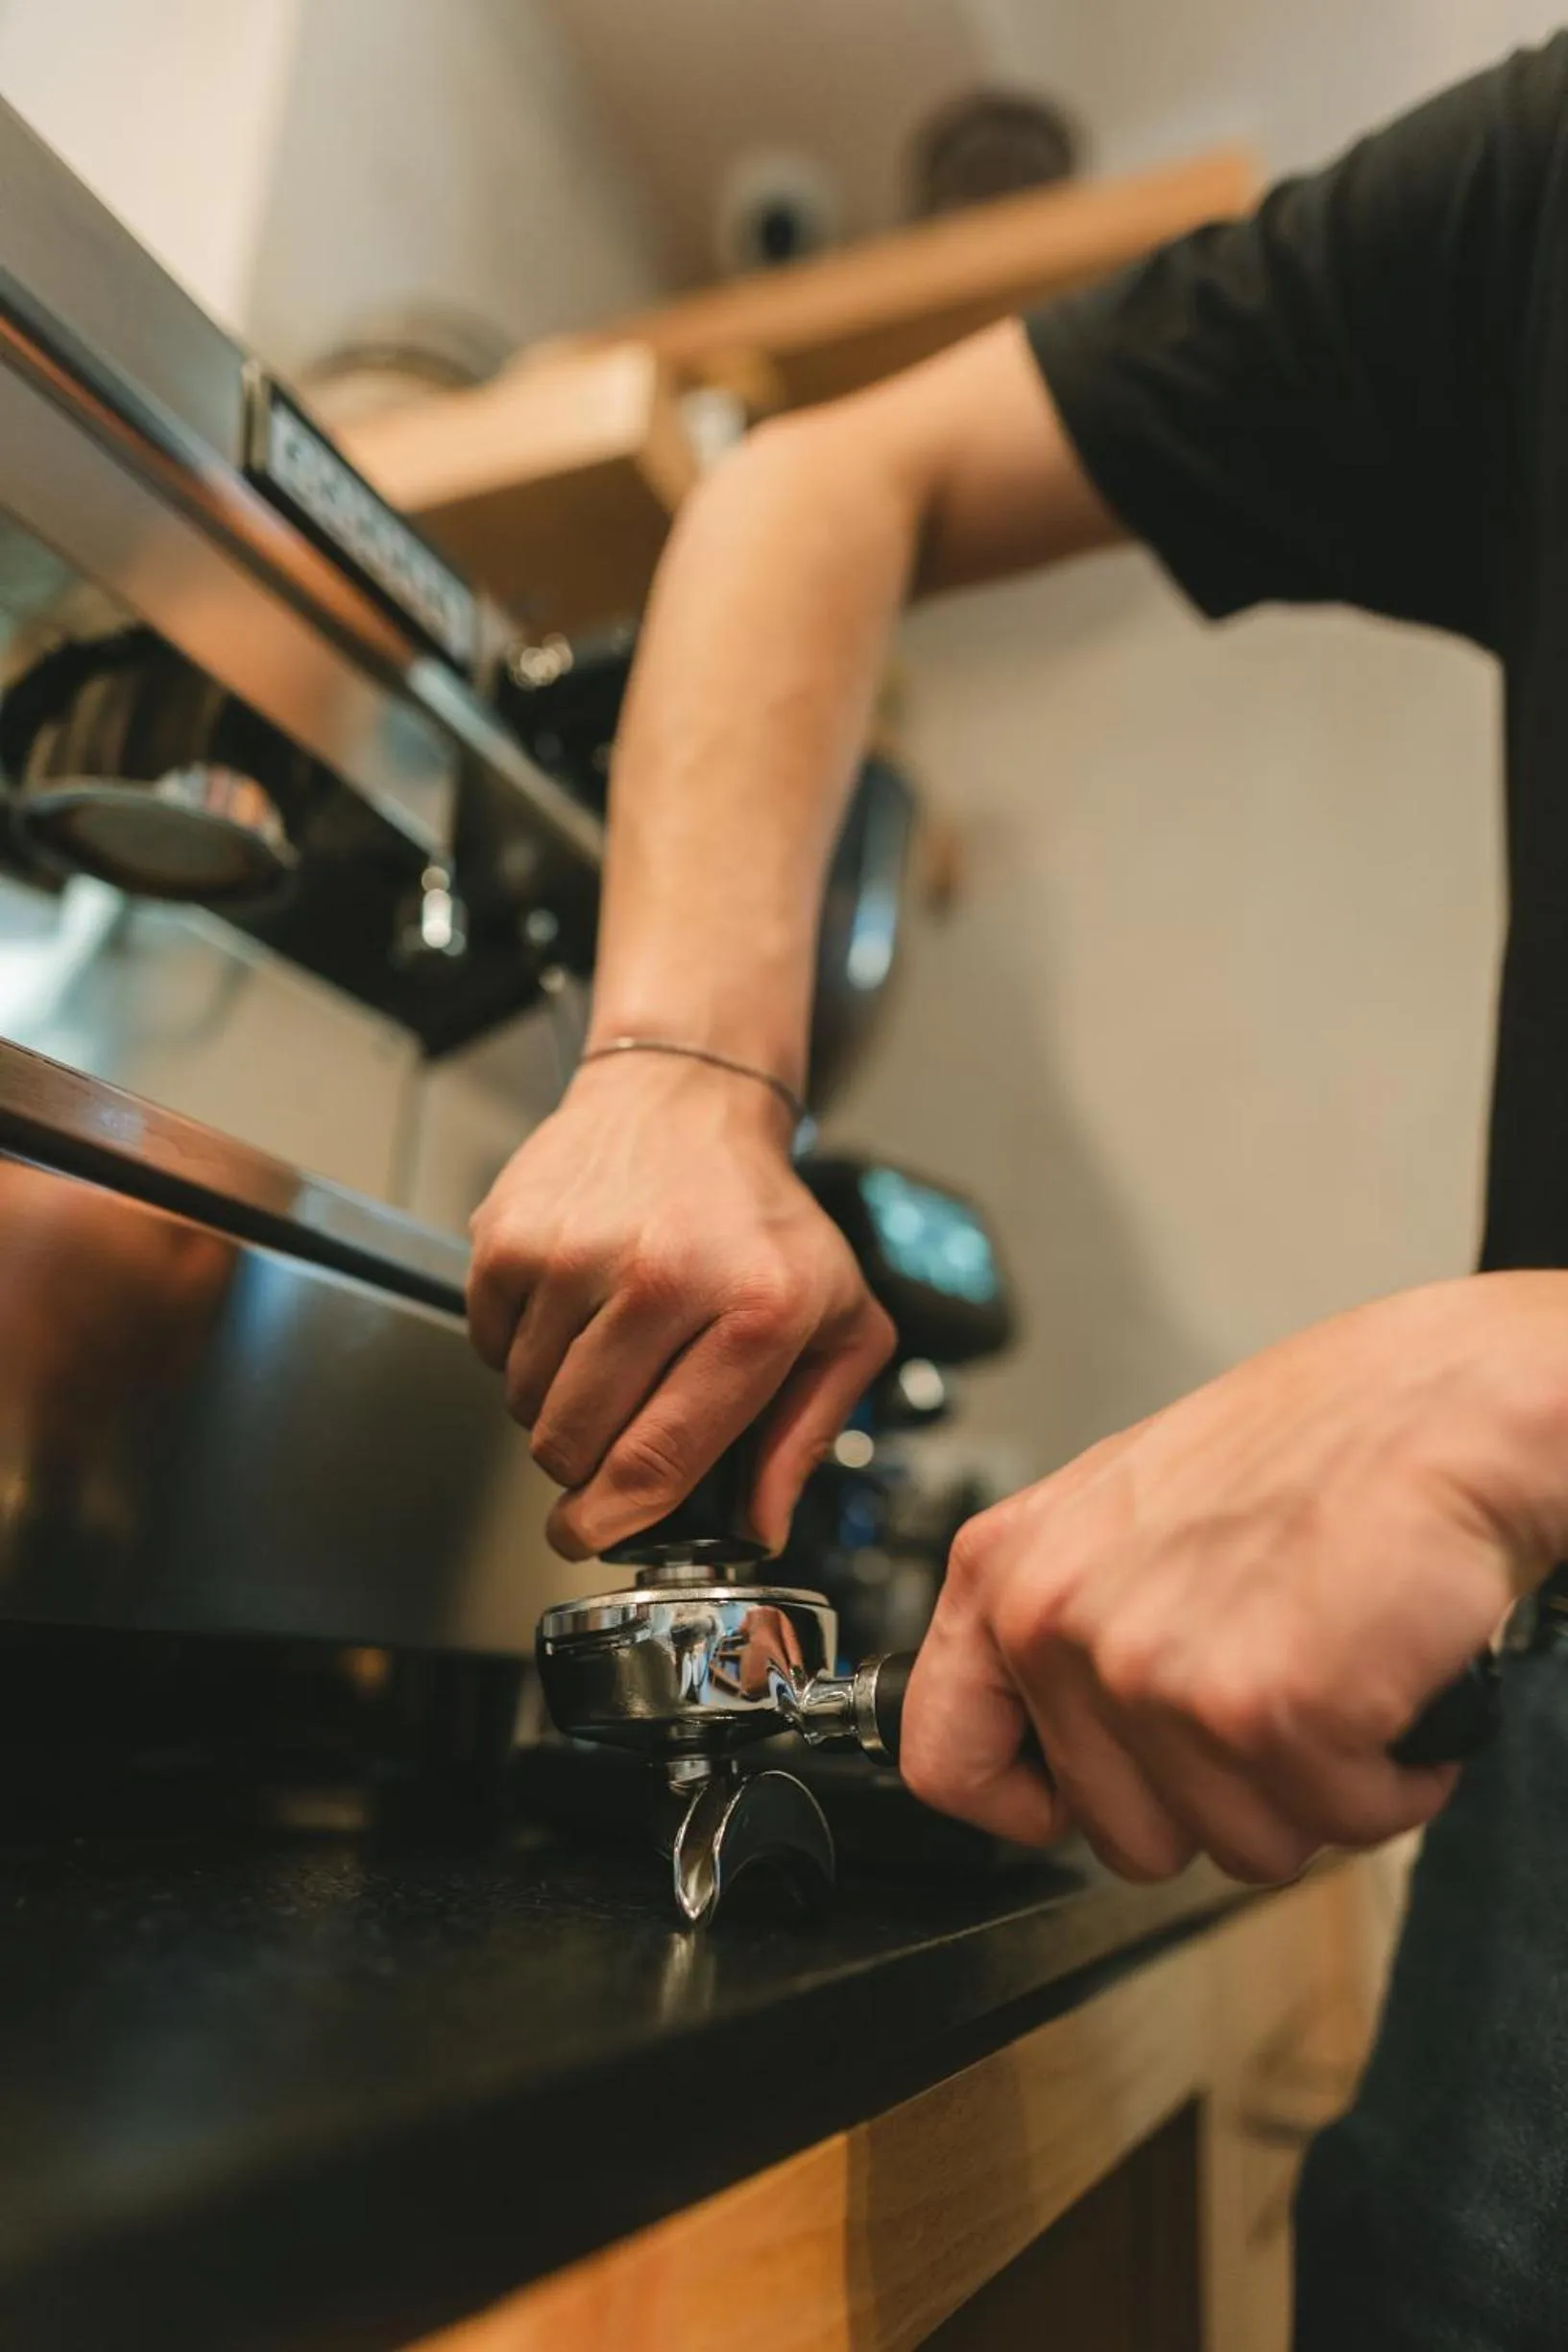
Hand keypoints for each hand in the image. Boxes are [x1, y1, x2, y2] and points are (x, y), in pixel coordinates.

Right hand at [466, 1054, 893, 1558]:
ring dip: (553, 1405)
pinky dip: (516, 1350)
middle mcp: (664, 1277)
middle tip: (608, 1432)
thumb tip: (760, 1523)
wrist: (686, 1099)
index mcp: (757, 1311)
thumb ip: (810, 1431)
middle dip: (582, 1467)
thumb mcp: (837, 1320)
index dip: (616, 1519)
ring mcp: (578, 1252)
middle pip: (577, 1443)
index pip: (660, 1457)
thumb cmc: (762, 1218)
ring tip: (605, 1349)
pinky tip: (568, 1310)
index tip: (592, 1534)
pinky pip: (487, 1347)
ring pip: (526, 1404)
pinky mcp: (512, 1234)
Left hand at [901, 1275, 1567, 1884]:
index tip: (1082, 1798)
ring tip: (1339, 1674)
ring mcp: (1155, 1671)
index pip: (941, 1760)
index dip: (1028, 1807)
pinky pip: (1338, 1824)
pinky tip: (1393, 1687)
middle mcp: (1061, 1619)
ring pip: (1241, 1847)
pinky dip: (1392, 1780)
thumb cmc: (1315, 1442)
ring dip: (1315, 1789)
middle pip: (1122, 1838)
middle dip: (1219, 1797)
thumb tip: (1055, 1746)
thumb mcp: (1129, 1511)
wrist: (1444, 1403)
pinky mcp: (1263, 1711)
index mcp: (1010, 1566)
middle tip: (1273, 1699)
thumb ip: (1073, 1621)